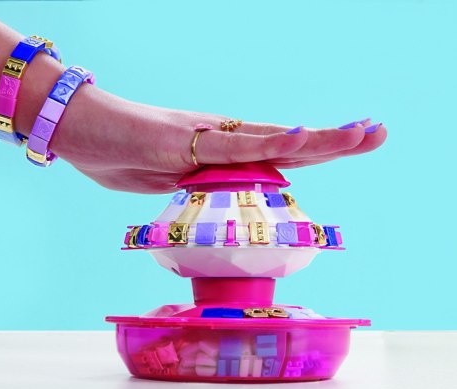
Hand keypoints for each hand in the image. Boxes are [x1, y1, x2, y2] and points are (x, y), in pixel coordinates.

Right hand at [51, 85, 386, 193]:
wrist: (79, 129)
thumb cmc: (121, 154)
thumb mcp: (168, 181)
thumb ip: (200, 184)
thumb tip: (224, 191)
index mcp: (219, 155)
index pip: (277, 155)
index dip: (316, 151)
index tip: (350, 142)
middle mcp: (221, 141)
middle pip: (287, 145)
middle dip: (335, 141)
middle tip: (377, 132)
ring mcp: (204, 139)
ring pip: (271, 142)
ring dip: (318, 140)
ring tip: (361, 132)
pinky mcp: (183, 141)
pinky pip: (233, 147)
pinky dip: (270, 144)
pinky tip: (303, 137)